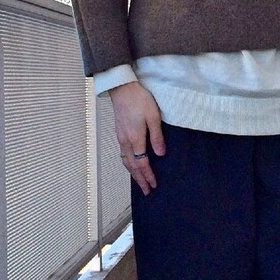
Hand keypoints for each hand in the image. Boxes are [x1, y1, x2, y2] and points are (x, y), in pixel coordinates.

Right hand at [108, 80, 165, 195]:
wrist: (122, 88)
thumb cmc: (140, 100)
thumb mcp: (154, 117)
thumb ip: (157, 137)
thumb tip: (160, 154)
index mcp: (135, 139)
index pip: (142, 163)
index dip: (148, 175)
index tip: (153, 185)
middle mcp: (125, 141)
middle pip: (132, 166)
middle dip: (140, 179)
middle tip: (146, 191)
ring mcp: (120, 137)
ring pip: (125, 161)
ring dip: (133, 173)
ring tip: (139, 181)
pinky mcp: (119, 133)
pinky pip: (122, 154)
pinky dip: (128, 163)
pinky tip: (131, 164)